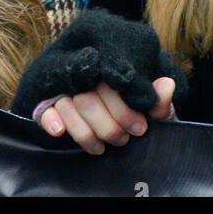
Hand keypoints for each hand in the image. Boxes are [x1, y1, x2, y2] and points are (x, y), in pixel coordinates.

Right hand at [39, 77, 174, 155]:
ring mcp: (67, 88)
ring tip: (102, 147)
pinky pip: (45, 109)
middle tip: (124, 139)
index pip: (111, 84)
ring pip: (69, 106)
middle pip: (88, 99)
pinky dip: (52, 120)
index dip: (124, 110)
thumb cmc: (139, 108)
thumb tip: (166, 85)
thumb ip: (158, 97)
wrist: (128, 115)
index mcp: (112, 66)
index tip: (140, 128)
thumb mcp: (153, 105)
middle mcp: (87, 74)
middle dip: (108, 126)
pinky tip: (60, 132)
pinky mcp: (51, 104)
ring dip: (85, 133)